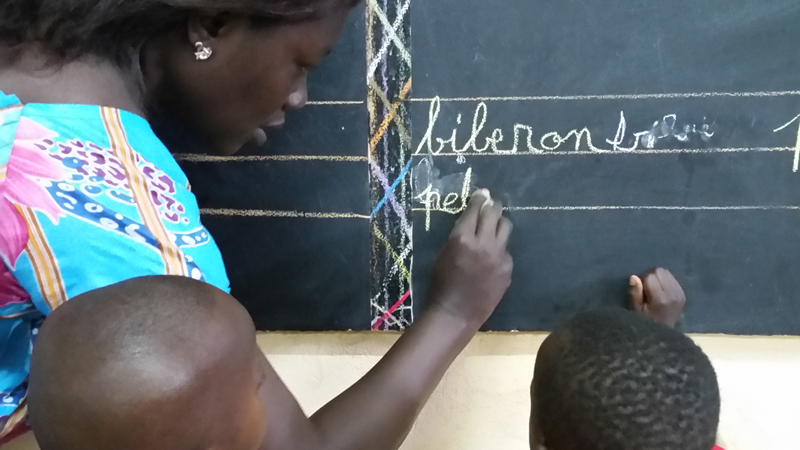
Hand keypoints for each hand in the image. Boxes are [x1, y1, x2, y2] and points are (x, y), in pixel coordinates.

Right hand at [426, 189, 512, 326]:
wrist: (455, 313)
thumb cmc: (441, 284)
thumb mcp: (443, 253)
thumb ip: (459, 235)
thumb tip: (471, 219)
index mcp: (462, 238)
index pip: (475, 210)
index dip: (479, 199)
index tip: (482, 193)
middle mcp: (483, 243)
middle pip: (494, 214)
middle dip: (492, 205)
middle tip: (492, 203)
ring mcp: (499, 256)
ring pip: (505, 228)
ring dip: (499, 222)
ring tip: (495, 224)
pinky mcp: (507, 269)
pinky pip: (506, 250)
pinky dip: (499, 248)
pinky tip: (492, 256)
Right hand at [628, 267, 685, 327]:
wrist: (664, 335)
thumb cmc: (646, 322)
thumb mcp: (635, 310)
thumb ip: (634, 293)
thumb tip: (634, 276)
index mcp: (660, 299)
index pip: (650, 276)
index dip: (642, 280)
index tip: (640, 290)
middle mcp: (672, 294)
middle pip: (660, 271)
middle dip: (651, 276)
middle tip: (647, 289)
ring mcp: (680, 294)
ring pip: (667, 273)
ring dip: (658, 278)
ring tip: (654, 290)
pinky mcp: (683, 294)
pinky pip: (673, 278)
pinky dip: (665, 281)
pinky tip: (662, 291)